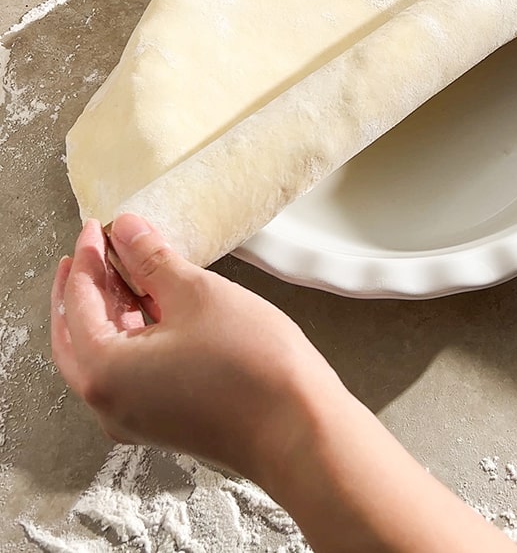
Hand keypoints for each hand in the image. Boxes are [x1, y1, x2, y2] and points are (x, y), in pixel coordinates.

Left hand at [51, 215, 516, 552]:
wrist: (299, 429)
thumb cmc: (252, 368)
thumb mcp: (200, 296)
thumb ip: (154, 260)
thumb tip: (127, 231)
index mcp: (102, 370)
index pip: (77, 301)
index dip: (89, 257)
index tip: (101, 227)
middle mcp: (106, 402)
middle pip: (78, 333)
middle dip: (91, 287)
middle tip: (105, 248)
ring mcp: (134, 417)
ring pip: (106, 353)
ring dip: (115, 311)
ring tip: (137, 271)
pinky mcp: (164, 421)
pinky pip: (132, 371)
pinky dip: (136, 336)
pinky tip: (163, 311)